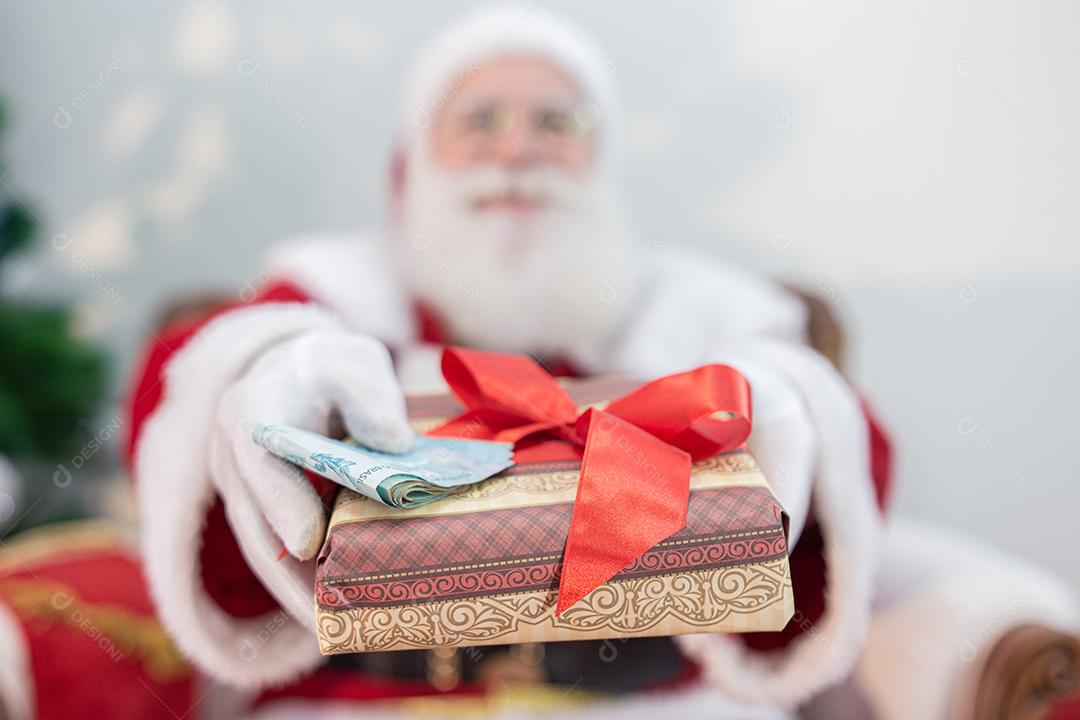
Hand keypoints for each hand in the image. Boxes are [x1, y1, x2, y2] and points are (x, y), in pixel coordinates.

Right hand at [210, 330, 412, 618]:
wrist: (301, 373)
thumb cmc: (333, 370)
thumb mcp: (355, 365)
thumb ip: (370, 397)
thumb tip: (394, 444)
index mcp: (251, 410)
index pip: (260, 462)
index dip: (283, 504)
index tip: (310, 543)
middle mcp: (231, 455)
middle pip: (254, 524)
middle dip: (288, 576)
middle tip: (324, 619)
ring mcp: (239, 487)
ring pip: (261, 548)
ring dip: (294, 592)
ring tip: (334, 633)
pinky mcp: (255, 509)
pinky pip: (273, 550)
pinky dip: (299, 583)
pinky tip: (332, 614)